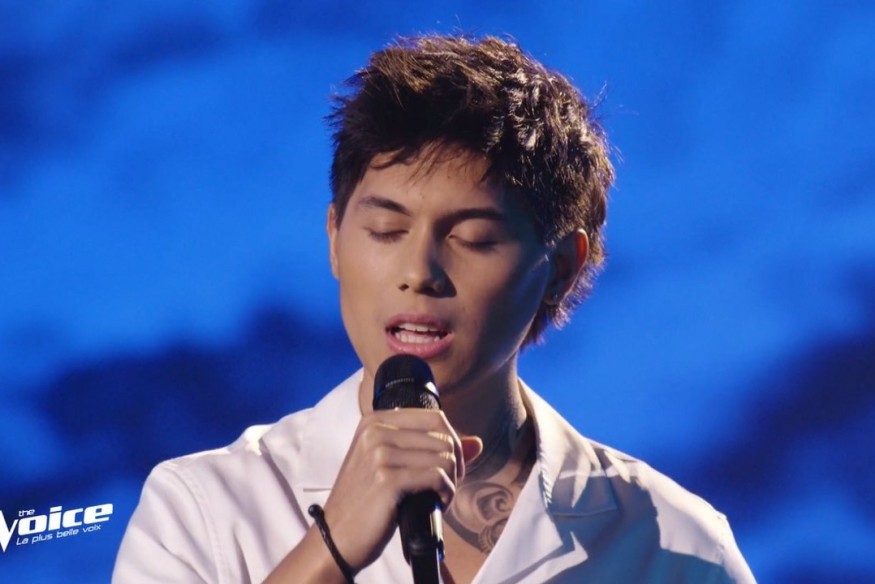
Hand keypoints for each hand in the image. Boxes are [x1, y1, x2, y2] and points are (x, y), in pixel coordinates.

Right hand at [321, 409, 482, 571]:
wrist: (336, 537)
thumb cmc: (366, 501)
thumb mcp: (393, 466)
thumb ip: (432, 449)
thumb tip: (477, 443)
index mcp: (374, 421)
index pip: (434, 417)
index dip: (453, 442)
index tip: (451, 467)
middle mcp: (375, 431)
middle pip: (443, 436)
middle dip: (456, 464)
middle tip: (448, 486)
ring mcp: (379, 454)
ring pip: (444, 457)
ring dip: (451, 482)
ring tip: (440, 498)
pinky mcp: (387, 479)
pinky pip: (438, 477)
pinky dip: (446, 493)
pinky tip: (437, 504)